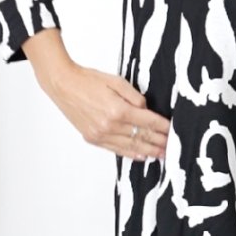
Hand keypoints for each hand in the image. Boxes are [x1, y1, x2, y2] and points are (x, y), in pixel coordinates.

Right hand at [39, 60, 169, 159]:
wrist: (63, 85)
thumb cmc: (88, 80)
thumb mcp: (117, 81)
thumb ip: (135, 97)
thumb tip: (147, 109)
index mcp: (119, 110)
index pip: (148, 122)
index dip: (163, 127)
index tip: (172, 131)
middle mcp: (110, 125)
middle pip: (141, 137)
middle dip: (158, 143)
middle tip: (171, 148)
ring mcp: (100, 134)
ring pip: (130, 146)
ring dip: (147, 152)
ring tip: (160, 155)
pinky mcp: (92, 138)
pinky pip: (115, 149)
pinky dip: (129, 153)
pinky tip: (140, 156)